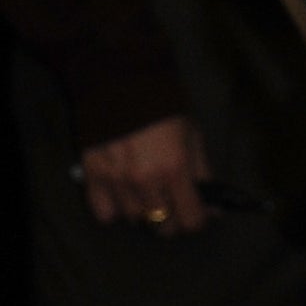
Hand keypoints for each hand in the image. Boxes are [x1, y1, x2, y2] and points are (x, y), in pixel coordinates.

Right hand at [83, 115, 211, 233]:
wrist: (121, 77)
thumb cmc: (161, 106)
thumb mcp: (192, 135)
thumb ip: (203, 174)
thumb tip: (212, 209)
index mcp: (174, 168)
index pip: (190, 220)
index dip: (196, 218)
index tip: (194, 210)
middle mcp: (145, 179)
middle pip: (163, 228)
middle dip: (171, 218)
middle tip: (169, 201)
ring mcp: (117, 179)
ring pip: (135, 219)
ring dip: (142, 210)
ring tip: (143, 190)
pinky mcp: (93, 174)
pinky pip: (105, 213)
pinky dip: (113, 208)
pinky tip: (120, 192)